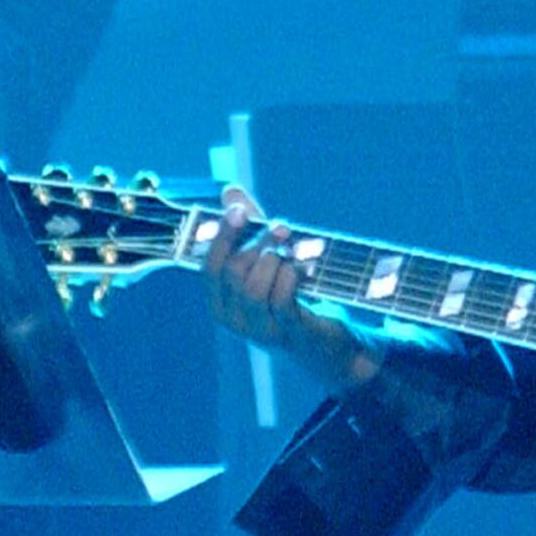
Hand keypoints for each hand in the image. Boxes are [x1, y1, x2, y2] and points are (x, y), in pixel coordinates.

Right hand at [205, 187, 379, 387]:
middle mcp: (234, 320)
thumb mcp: (268, 261)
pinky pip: (282, 298)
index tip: (240, 210)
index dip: (223, 236)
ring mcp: (260, 331)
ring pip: (254, 287)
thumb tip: (231, 191)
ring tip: (292, 253)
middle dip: (258, 243)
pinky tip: (302, 269)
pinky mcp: (289, 333)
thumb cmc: (291, 297)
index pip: (209, 268)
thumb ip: (248, 228)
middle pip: (234, 272)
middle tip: (281, 228)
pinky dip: (291, 276)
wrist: (325, 344)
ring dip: (276, 260)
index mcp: (220, 303)